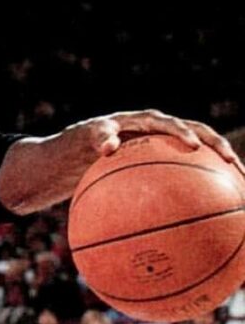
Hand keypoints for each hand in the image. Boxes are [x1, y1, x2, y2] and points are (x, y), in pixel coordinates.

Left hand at [78, 109, 243, 175]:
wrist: (93, 142)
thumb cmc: (92, 138)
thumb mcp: (92, 135)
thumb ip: (100, 137)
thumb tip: (108, 147)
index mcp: (149, 121)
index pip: (171, 124)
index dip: (183, 133)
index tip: (192, 146)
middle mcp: (166, 129)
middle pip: (201, 134)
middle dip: (218, 147)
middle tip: (231, 162)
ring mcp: (172, 143)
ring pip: (204, 151)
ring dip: (223, 164)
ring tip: (241, 183)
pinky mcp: (173, 157)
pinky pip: (192, 170)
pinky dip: (205, 183)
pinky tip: (218, 202)